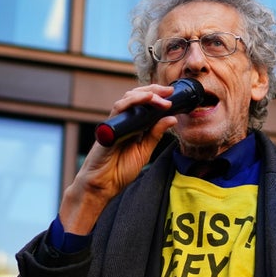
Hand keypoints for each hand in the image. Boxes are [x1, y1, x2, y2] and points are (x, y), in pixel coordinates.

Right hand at [59, 84, 177, 233]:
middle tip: (169, 92)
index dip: (158, 97)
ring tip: (162, 97)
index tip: (173, 95)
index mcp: (133, 126)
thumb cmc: (119, 170)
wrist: (102, 185)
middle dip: (154, 91)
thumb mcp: (144, 151)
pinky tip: (146, 98)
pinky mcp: (108, 127)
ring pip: (128, 98)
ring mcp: (115, 122)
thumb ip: (155, 134)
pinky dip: (133, 101)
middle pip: (137, 96)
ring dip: (147, 94)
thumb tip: (172, 118)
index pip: (145, 104)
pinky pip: (119, 108)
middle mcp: (124, 121)